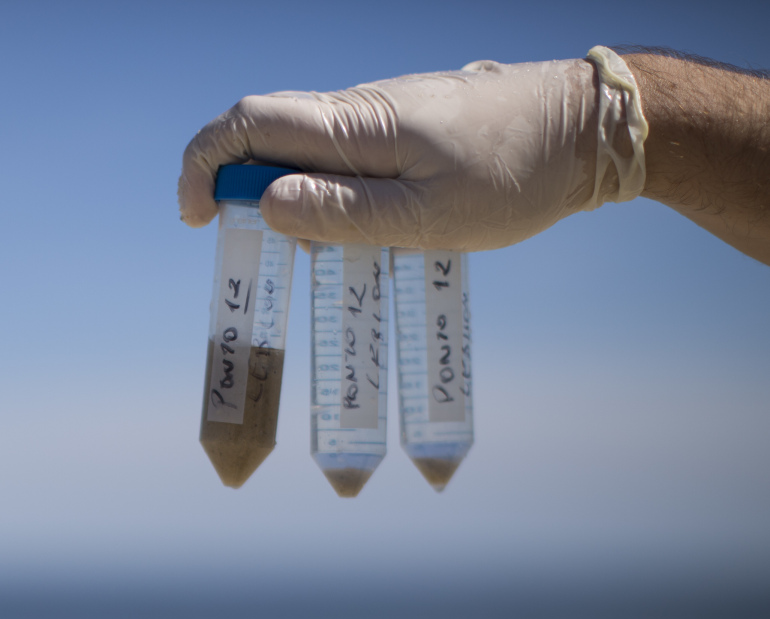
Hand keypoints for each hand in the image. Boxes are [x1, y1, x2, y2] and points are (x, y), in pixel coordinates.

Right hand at [178, 58, 609, 250]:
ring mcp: (383, 120)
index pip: (248, 123)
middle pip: (267, 136)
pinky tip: (357, 237)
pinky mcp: (405, 134)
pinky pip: (346, 162)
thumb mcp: (428, 214)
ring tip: (317, 255)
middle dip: (242, 191)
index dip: (205, 164)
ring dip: (290, 201)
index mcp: (356, 124)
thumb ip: (345, 211)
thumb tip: (266, 202)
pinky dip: (330, 199)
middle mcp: (358, 112)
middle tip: (261, 252)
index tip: (196, 218)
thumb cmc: (514, 176)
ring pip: (307, 153)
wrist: (584, 133)